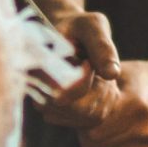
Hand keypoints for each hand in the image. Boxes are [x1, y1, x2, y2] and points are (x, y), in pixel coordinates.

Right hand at [38, 9, 123, 129]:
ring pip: (86, 117)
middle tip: (97, 68)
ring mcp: (45, 105)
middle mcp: (35, 90)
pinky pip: (89, 120)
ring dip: (102, 95)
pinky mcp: (58, 115)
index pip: (63, 92)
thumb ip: (102, 46)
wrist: (68, 36)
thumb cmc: (81, 26)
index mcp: (36, 66)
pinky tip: (97, 85)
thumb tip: (112, 74)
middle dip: (98, 90)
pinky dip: (102, 103)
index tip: (88, 61)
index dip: (83, 79)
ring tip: (96, 73)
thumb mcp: (93, 26)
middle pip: (77, 109)